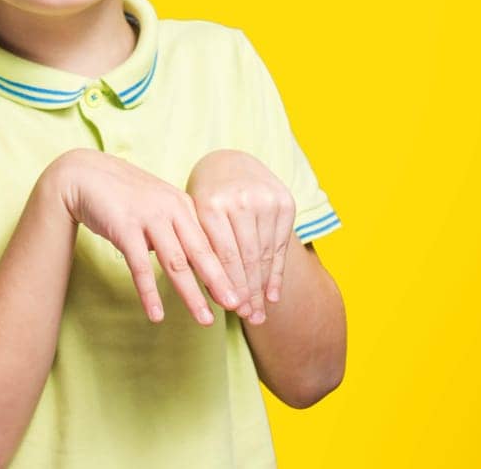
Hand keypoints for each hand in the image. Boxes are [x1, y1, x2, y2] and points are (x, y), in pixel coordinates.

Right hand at [52, 149, 241, 325]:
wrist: (85, 174)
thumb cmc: (123, 194)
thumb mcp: (157, 205)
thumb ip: (175, 228)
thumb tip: (190, 258)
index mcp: (183, 204)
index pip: (212, 241)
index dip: (228, 268)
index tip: (241, 291)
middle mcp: (171, 210)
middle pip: (201, 253)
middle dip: (220, 283)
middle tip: (237, 307)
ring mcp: (149, 218)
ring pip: (176, 263)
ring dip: (191, 294)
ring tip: (205, 319)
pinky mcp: (124, 229)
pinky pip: (140, 266)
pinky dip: (149, 293)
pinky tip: (157, 315)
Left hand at [186, 149, 295, 325]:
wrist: (231, 163)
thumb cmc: (205, 201)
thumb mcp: (195, 219)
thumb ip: (200, 253)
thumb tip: (211, 298)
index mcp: (211, 203)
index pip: (223, 255)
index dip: (228, 285)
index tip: (230, 311)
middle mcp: (241, 199)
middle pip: (246, 256)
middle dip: (247, 291)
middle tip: (248, 318)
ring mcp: (266, 199)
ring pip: (265, 253)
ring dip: (262, 288)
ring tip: (259, 314)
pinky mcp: (285, 201)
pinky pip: (280, 244)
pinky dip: (276, 273)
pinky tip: (272, 295)